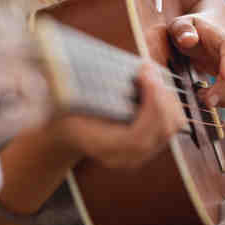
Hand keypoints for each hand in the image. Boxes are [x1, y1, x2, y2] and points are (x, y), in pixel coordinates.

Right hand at [49, 62, 186, 169]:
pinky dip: (169, 101)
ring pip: (172, 126)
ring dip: (167, 96)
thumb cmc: (63, 114)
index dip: (148, 103)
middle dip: (161, 95)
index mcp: (104, 149)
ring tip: (151, 74)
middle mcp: (126, 157)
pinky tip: (155, 85)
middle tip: (148, 68)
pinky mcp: (151, 143)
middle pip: (162, 130)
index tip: (143, 72)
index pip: (137, 137)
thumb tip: (53, 66)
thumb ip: (60, 88)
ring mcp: (141, 154)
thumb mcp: (59, 101)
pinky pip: (172, 123)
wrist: (68, 133)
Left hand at [167, 14, 224, 107]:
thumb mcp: (180, 24)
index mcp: (223, 39)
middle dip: (223, 90)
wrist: (203, 34)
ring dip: (224, 98)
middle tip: (205, 101)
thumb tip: (188, 40)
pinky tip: (207, 99)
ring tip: (201, 97)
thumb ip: (182, 29)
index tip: (223, 76)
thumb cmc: (190, 29)